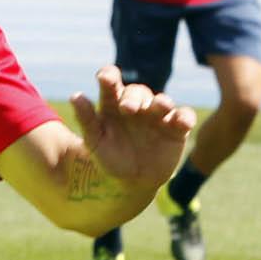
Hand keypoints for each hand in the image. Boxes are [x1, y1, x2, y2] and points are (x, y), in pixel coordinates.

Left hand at [70, 66, 194, 192]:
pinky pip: (184, 116)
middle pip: (137, 92)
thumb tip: (75, 96)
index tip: (105, 78)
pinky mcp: (176, 127)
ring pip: (162, 101)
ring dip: (161, 102)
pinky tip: (182, 122)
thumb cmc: (110, 158)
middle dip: (134, 97)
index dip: (109, 77)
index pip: (111, 84)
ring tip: (159, 106)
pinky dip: (185, 117)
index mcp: (113, 104)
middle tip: (127, 109)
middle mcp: (137, 105)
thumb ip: (86, 119)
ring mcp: (157, 115)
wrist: (132, 182)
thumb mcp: (94, 141)